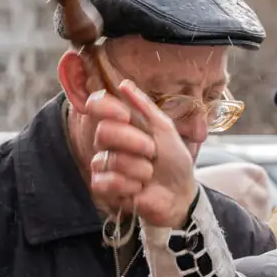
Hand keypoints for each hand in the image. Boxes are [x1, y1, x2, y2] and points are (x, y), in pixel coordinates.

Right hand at [84, 82, 195, 228]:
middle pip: (103, 132)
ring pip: (109, 159)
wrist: (180, 193)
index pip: (96, 105)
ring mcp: (103, 165)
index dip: (106, 108)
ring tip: (149, 174)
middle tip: (151, 151)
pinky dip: (129, 186)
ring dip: (138, 168)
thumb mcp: (164, 129)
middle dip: (134, 142)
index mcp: (121, 123)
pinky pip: (105, 182)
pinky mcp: (103, 188)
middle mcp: (107, 142)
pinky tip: (138, 189)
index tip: (125, 115)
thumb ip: (144, 106)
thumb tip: (124, 84)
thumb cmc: (173, 160)